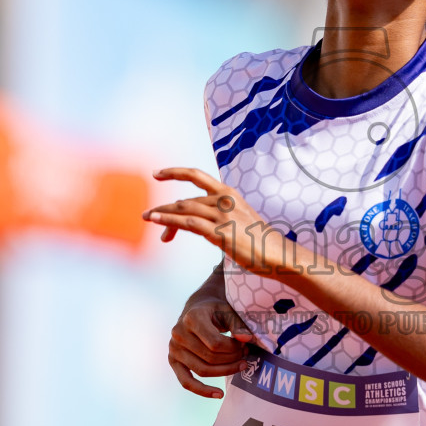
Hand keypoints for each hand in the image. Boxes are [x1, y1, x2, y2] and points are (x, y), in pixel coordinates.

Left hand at [143, 167, 293, 274]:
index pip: (198, 176)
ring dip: (162, 214)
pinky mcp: (220, 232)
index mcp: (229, 194)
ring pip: (184, 209)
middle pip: (186, 200)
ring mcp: (222, 215)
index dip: (175, 172)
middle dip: (164, 208)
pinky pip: (188, 223)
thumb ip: (220, 216)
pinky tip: (157, 222)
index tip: (157, 173)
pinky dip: (169, 221)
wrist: (277, 253)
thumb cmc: (260, 241)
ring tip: (148, 218)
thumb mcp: (240, 220)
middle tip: (149, 216)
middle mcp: (224, 200)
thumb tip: (200, 223)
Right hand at [168, 296, 256, 398]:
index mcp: (192, 317)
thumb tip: (247, 340)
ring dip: (225, 371)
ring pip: (202, 370)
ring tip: (240, 366)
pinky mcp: (173, 360)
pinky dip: (202, 391)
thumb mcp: (228, 311)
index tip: (245, 346)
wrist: (197, 308)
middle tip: (245, 356)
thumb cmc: (215, 310)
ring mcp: (173, 348)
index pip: (215, 343)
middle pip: (210, 358)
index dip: (233, 349)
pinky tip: (219, 394)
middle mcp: (178, 333)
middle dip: (232, 359)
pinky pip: (186, 381)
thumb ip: (238, 324)